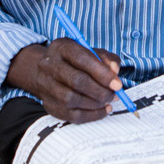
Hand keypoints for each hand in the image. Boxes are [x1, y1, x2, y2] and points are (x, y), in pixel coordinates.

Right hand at [6, 39, 122, 122]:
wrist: (45, 71)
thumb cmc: (73, 61)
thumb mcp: (90, 52)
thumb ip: (106, 58)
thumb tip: (114, 71)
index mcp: (61, 47)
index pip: (82, 59)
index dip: (102, 73)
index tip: (117, 84)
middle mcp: (50, 65)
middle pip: (76, 81)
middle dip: (100, 91)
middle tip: (114, 94)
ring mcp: (46, 86)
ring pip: (72, 99)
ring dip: (95, 103)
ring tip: (108, 101)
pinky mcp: (49, 105)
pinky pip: (71, 115)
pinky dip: (91, 115)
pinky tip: (102, 110)